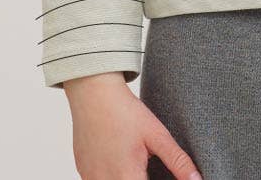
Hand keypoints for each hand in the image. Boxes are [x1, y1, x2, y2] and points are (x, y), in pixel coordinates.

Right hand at [65, 75, 202, 178]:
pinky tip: (117, 159)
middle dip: (141, 179)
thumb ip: (178, 161)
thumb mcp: (156, 134)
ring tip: (132, 161)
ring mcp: (90, 177)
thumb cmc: (124, 110)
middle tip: (145, 165)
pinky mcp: (83, 170)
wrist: (91, 88)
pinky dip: (110, 175)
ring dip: (126, 177)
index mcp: (126, 176)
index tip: (155, 174)